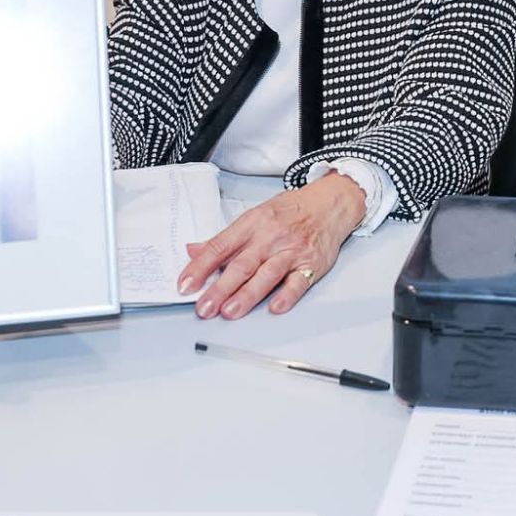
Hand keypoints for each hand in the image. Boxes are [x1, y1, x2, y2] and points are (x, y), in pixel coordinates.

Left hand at [179, 174, 364, 318]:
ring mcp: (291, 251)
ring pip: (266, 274)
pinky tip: (276, 307)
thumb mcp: (254, 217)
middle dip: (220, 288)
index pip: (220, 246)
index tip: (185, 284)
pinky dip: (287, 295)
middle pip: (241, 265)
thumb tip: (192, 251)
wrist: (329, 204)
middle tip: (203, 307)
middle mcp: (270, 237)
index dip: (200, 267)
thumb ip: (225, 239)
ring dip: (247, 294)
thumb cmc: (290, 212)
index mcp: (252, 224)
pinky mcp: (311, 263)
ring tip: (230, 311)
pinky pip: (299, 281)